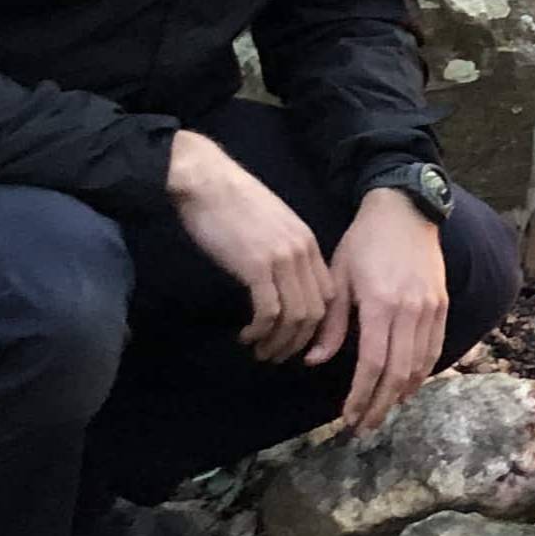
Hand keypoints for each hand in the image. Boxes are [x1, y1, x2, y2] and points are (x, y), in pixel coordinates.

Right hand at [168, 130, 332, 360]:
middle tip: (276, 355)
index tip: (295, 338)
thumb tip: (281, 281)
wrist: (207, 181)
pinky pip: (269, 312)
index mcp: (308, 242)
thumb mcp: (272, 225)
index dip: (315, 324)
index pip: (327, 294)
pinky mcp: (257, 267)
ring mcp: (282, 259)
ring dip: (278, 342)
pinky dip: (260, 332)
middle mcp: (302, 252)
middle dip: (298, 342)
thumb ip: (284, 250)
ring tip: (260, 352)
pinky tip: (246, 336)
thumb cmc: (232, 202)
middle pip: (315, 312)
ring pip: (295, 317)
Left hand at [332, 190, 451, 430]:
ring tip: (384, 410)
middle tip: (365, 427)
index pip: (372, 365)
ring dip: (402, 393)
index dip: (360, 396)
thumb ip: (332, 323)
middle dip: (381, 405)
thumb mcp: (338, 278)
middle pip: (399, 373)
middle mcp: (411, 311)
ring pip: (421, 365)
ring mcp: (432, 308)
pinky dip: (422, 373)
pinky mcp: (443, 305)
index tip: (348, 418)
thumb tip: (315, 361)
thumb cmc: (364, 242)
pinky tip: (407, 385)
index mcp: (381, 305)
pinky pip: (435, 348)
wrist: (405, 210)